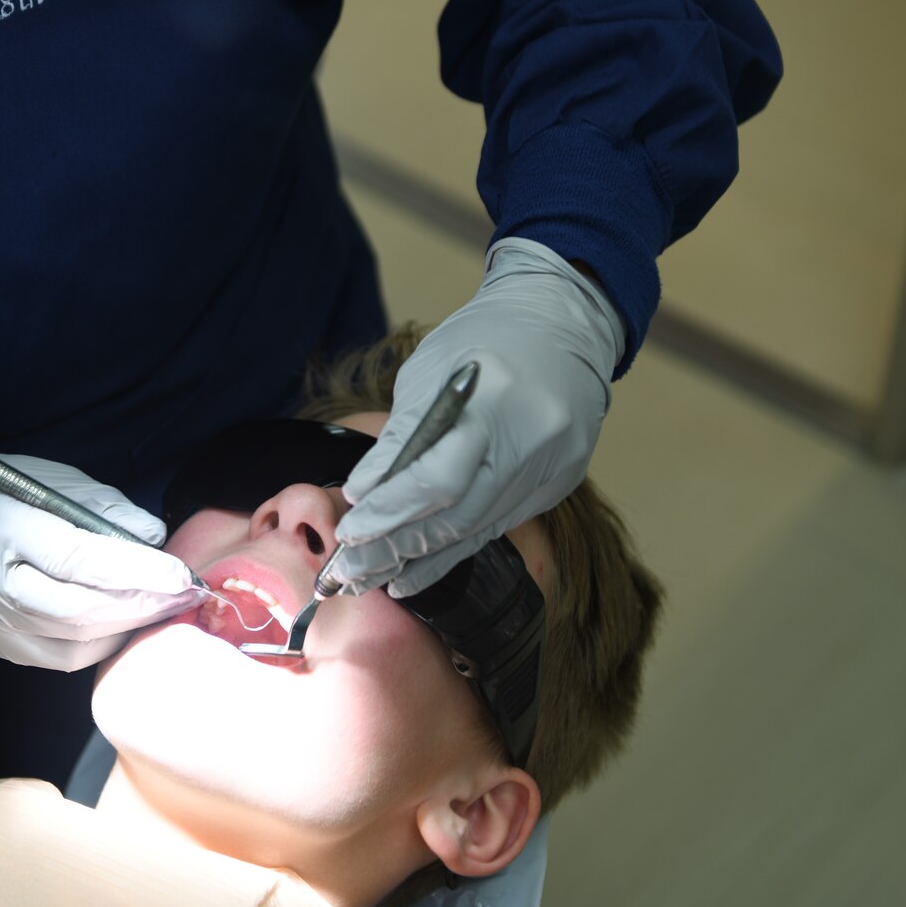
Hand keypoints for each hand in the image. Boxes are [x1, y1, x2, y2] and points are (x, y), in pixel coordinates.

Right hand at [0, 454, 198, 669]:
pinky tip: (124, 623)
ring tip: (163, 608)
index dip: (135, 571)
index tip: (180, 574)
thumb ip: (102, 508)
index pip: (79, 559)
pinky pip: (62, 657)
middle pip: (81, 609)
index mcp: (2, 528)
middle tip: (186, 595)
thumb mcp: (48, 480)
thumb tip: (153, 538)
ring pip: (75, 641)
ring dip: (128, 626)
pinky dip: (101, 642)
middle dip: (143, 605)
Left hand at [331, 238, 625, 597]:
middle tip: (343, 573)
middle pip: (455, 516)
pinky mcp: (556, 484)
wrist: (562, 326)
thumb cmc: (483, 340)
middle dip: (393, 547)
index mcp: (496, 402)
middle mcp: (531, 442)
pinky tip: (412, 572)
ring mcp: (550, 468)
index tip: (349, 529)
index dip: (389, 510)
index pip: (437, 479)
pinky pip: (495, 529)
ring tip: (367, 580)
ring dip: (416, 562)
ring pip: (474, 532)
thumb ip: (403, 435)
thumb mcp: (430, 371)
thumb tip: (365, 493)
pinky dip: (449, 552)